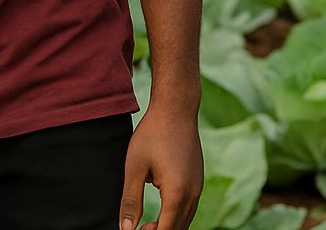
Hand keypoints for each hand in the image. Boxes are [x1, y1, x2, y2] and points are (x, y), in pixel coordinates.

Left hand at [119, 106, 202, 229]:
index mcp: (176, 192)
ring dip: (168, 226)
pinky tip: (161, 209)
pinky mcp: (198, 180)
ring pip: (186, 220)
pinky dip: (176, 216)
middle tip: (139, 228)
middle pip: (178, 229)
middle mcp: (193, 193)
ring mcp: (198, 186)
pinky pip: (190, 208)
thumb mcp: (135, 168)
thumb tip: (126, 229)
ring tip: (147, 223)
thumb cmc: (152, 134)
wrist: (176, 108)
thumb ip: (131, 201)